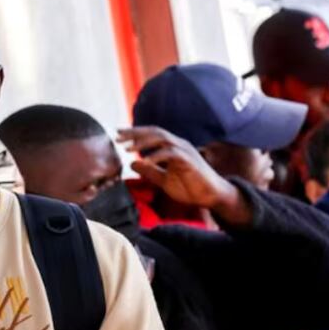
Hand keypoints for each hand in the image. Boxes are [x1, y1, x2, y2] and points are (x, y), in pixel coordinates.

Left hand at [117, 127, 248, 224]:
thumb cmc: (190, 188)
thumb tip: (132, 164)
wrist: (211, 197)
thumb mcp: (164, 180)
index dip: (134, 133)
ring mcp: (185, 151)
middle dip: (134, 133)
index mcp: (172, 147)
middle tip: (117, 137)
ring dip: (143, 142)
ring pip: (162, 138)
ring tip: (128, 149)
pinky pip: (171, 153)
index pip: (151, 134)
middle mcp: (178, 144)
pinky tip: (145, 161)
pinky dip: (157, 156)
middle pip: (154, 132)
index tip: (117, 135)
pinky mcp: (190, 160)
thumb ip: (149, 171)